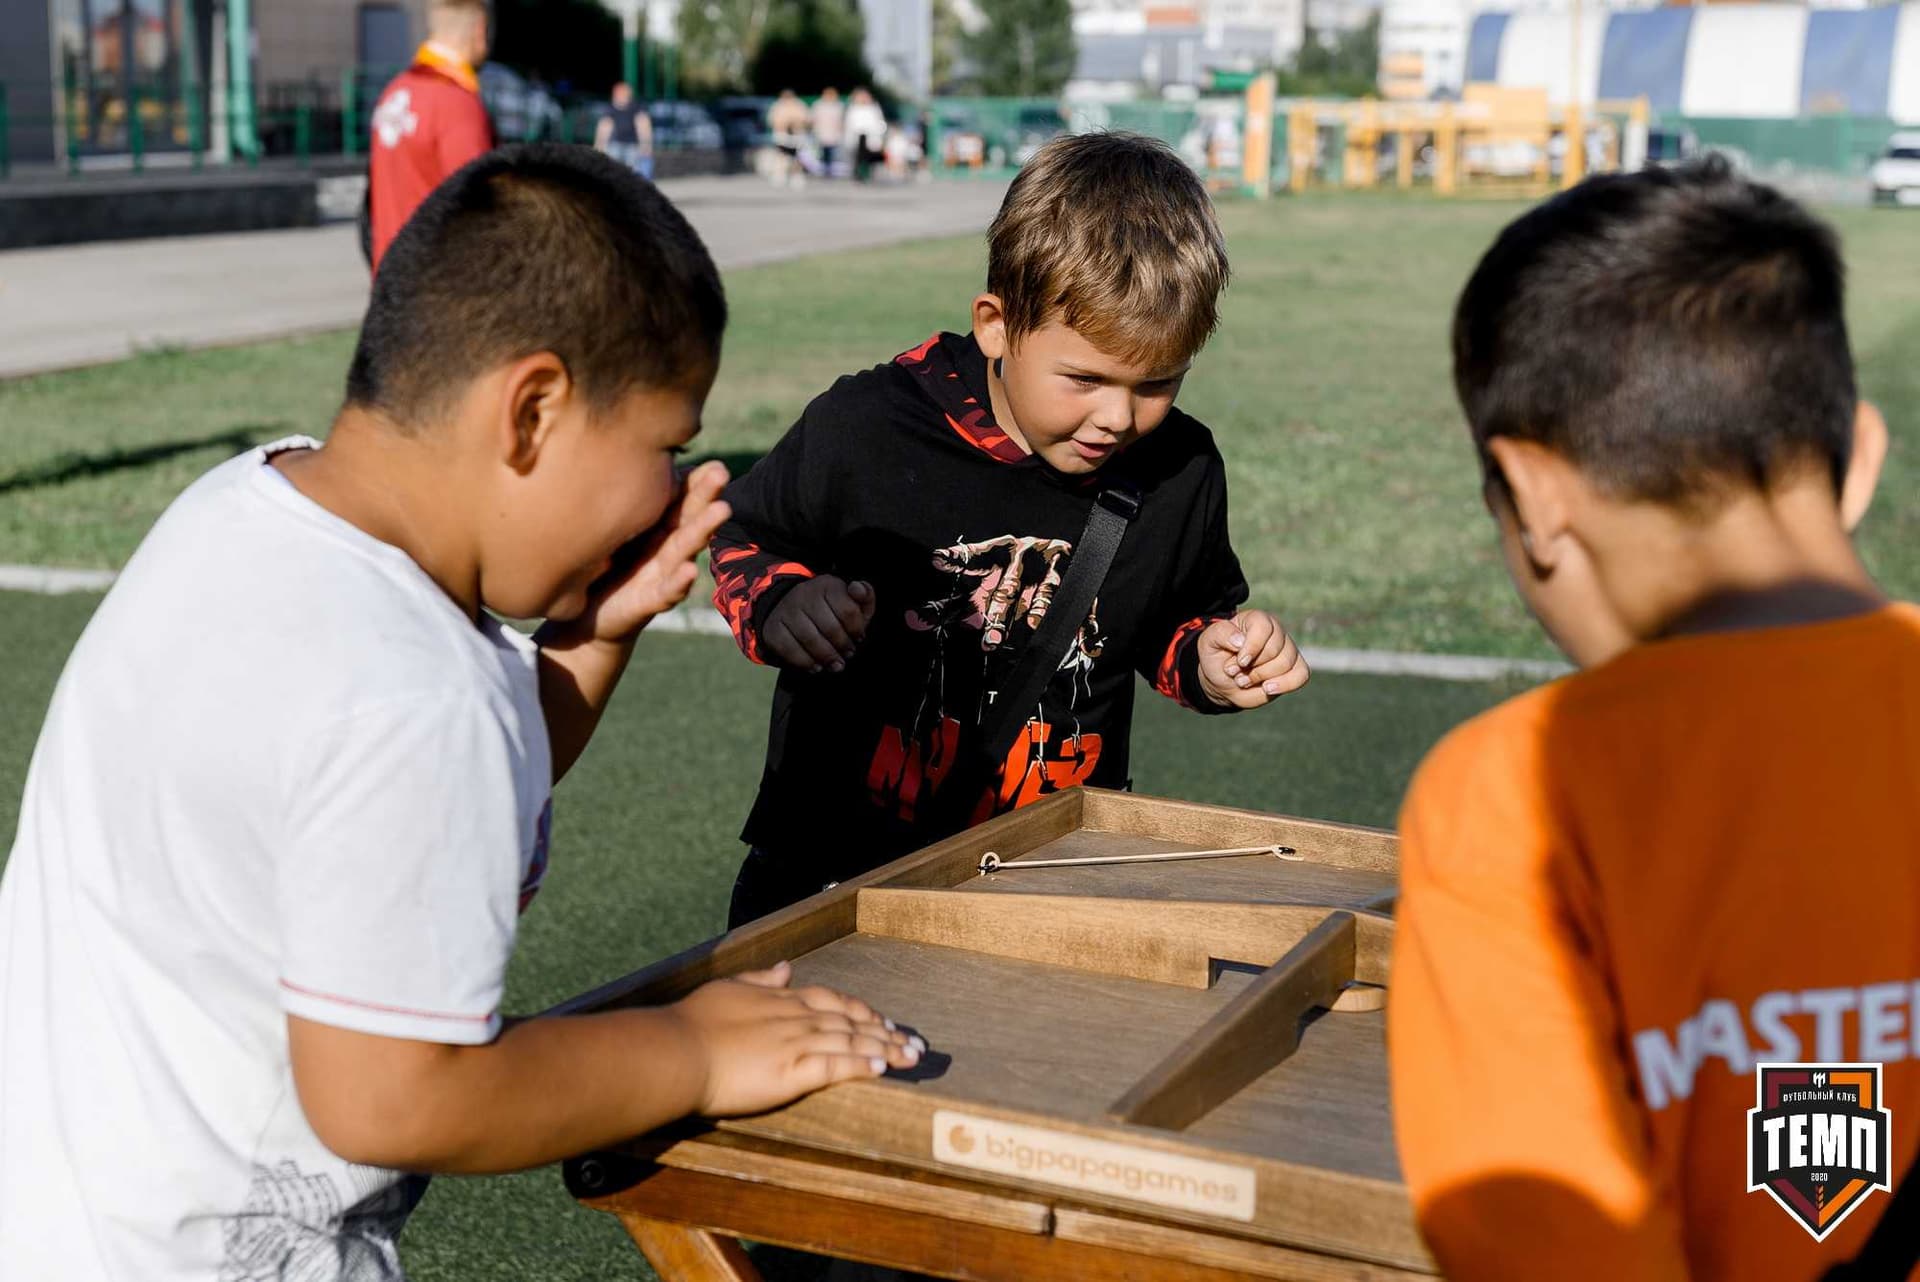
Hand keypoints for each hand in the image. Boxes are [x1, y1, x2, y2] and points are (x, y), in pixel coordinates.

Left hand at [567, 461, 732, 645]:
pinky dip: (680, 583)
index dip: (697, 480)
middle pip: (689, 516)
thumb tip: (624, 454)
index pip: (681, 497)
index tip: (712, 462)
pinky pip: (668, 591)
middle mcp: (666, 546)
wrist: (588, 616)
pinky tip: (690, 571)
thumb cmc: (602, 564)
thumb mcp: (611, 526)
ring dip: (705, 530)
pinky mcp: (650, 601)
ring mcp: (662, 573)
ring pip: (686, 548)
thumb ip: (625, 500)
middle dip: (707, 495)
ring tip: (722, 511)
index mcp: (657, 524)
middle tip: (722, 473)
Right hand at [670, 961, 924, 1116]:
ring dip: (884, 1049)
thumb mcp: (729, 988)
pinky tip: (880, 1069)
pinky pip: (834, 1066)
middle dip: (886, 1032)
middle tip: (914, 1044)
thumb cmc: (693, 1022)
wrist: (676, 1050)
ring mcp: (796, 1043)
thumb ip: (762, 979)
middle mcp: (796, 1017)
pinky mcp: (791, 1072)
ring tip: (909, 1058)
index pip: (834, 1001)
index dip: (863, 1012)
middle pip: (852, 1022)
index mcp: (782, 999)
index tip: (884, 1021)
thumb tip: (787, 968)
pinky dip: (860, 1065)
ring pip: (851, 1042)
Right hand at [764, 575, 876, 671]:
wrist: (788, 608)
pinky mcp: (773, 628)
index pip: (848, 610)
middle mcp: (804, 594)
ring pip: (810, 640)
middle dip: (842, 646)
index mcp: (827, 585)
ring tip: (835, 664)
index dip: (856, 629)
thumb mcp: (850, 600)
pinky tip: (815, 666)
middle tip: (847, 654)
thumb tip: (858, 588)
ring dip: (826, 657)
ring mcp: (786, 611)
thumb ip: (864, 596)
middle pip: (830, 628)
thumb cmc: (827, 609)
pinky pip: (790, 650)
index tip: (858, 637)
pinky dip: (805, 662)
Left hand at [1196, 609, 1308, 708]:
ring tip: (1244, 680)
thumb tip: (1240, 640)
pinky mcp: (1294, 669)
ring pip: (1286, 664)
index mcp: (1256, 620)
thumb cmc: (1216, 656)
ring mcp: (1288, 650)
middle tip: (1236, 672)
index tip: (1240, 661)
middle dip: (1252, 667)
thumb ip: (1222, 634)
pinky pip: (1301, 675)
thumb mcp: (1209, 641)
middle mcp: (1276, 632)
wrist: (1222, 681)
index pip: (1264, 627)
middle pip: (1275, 649)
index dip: (1252, 647)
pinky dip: (1284, 685)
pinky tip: (1266, 688)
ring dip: (1261, 677)